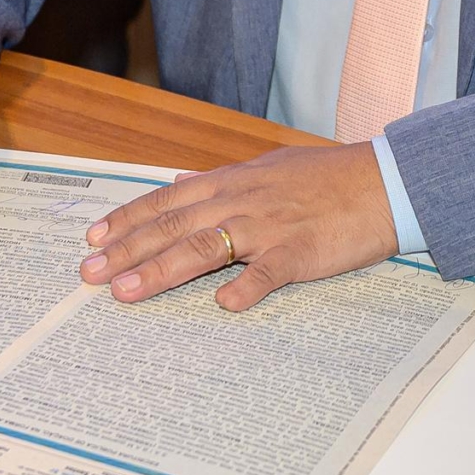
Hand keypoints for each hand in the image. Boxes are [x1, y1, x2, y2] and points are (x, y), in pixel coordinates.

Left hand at [79, 143, 399, 312]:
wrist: (385, 180)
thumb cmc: (328, 176)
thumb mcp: (268, 167)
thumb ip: (222, 179)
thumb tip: (183, 182)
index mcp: (232, 183)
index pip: (167, 201)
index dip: (127, 220)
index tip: (93, 238)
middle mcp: (242, 201)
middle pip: (173, 227)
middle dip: (127, 251)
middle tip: (89, 274)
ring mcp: (270, 226)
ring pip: (205, 248)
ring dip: (162, 270)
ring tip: (128, 292)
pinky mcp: (301, 252)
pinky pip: (269, 272)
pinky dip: (246, 288)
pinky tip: (222, 307)